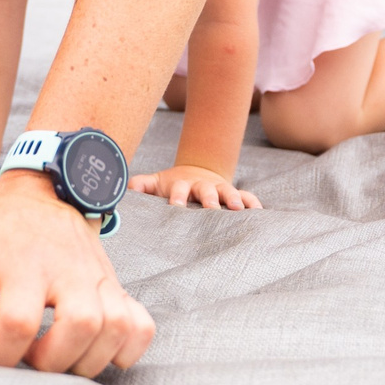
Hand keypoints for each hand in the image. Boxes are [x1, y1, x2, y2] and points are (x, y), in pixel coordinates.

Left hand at [0, 172, 153, 374]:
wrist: (45, 193)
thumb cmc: (1, 226)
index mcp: (26, 260)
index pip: (18, 320)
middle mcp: (69, 268)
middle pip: (80, 325)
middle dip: (53, 361)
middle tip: (29, 358)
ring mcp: (99, 277)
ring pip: (116, 328)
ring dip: (87, 360)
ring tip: (58, 357)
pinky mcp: (116, 286)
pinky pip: (141, 326)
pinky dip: (127, 350)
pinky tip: (97, 351)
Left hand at [130, 163, 258, 209]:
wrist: (195, 173)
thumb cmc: (172, 186)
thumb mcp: (155, 183)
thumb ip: (141, 185)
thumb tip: (125, 191)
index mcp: (181, 184)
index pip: (178, 189)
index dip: (177, 197)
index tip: (176, 207)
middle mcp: (201, 185)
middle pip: (205, 190)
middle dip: (208, 199)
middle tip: (211, 209)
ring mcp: (219, 188)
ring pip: (227, 191)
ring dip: (232, 198)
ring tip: (237, 209)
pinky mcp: (233, 193)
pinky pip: (246, 196)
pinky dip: (252, 203)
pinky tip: (259, 212)